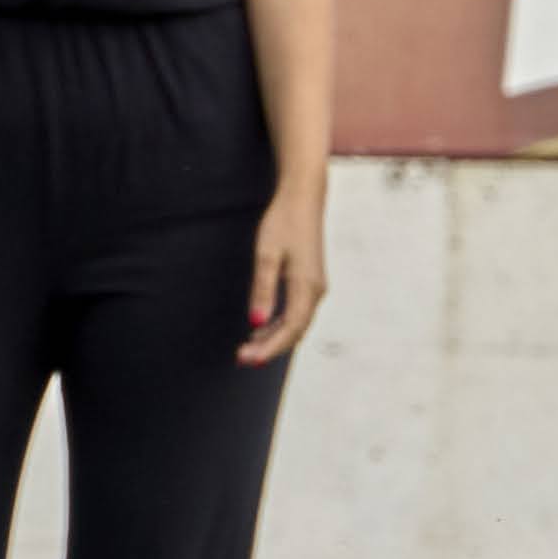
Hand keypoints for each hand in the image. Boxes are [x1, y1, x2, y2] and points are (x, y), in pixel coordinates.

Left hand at [240, 183, 327, 363]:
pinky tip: (261, 328)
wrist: (302, 199)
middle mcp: (315, 291)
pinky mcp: (310, 281)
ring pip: (296, 323)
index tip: (248, 359)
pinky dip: (280, 324)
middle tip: (242, 359)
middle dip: (270, 348)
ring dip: (274, 338)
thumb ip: (262, 289)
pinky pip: (297, 311)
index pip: (290, 328)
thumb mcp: (266, 255)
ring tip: (248, 349)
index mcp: (307, 287)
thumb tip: (256, 322)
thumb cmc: (282, 223)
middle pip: (295, 331)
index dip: (270, 347)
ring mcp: (315, 287)